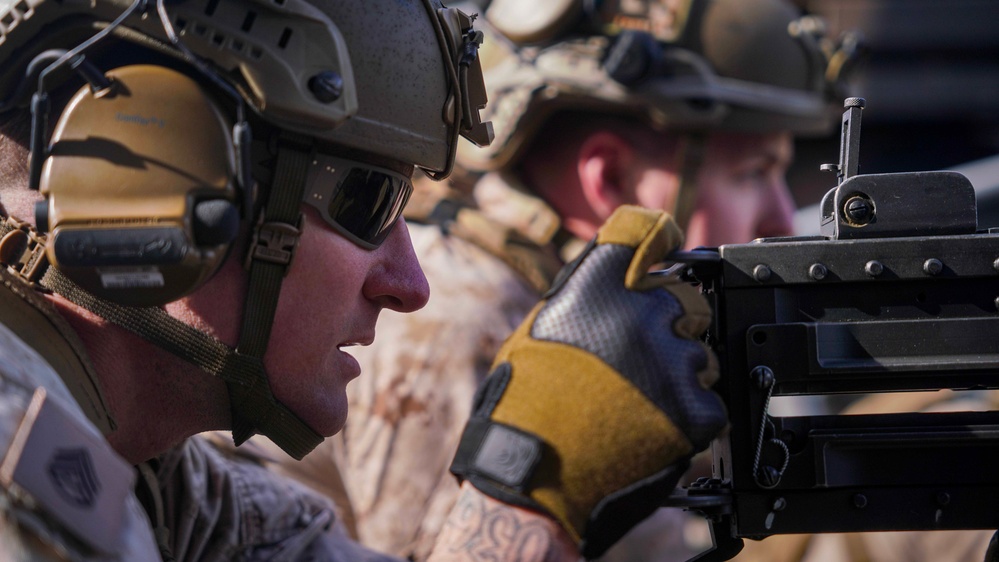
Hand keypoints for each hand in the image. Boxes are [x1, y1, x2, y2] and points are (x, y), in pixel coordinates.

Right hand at [450, 205, 726, 558]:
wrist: (534, 478)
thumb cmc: (523, 409)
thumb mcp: (538, 332)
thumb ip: (583, 297)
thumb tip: (617, 280)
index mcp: (595, 288)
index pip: (643, 229)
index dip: (657, 235)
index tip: (666, 241)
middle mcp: (640, 313)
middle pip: (687, 295)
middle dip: (672, 320)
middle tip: (642, 357)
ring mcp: (672, 360)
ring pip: (699, 354)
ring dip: (678, 374)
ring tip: (637, 405)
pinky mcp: (695, 408)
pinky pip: (709, 401)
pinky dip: (688, 417)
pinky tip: (650, 429)